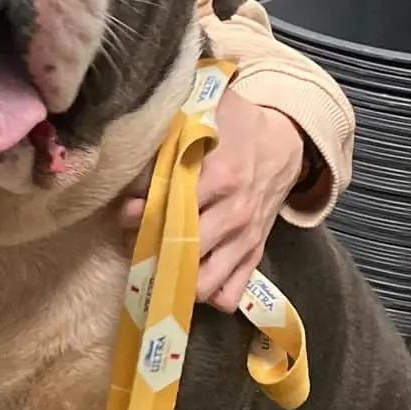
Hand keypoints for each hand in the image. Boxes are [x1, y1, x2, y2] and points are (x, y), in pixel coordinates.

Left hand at [117, 87, 306, 312]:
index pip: (172, 206)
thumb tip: (132, 156)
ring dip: (175, 279)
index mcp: (222, 176)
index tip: (125, 211)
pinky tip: (187, 277)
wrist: (285, 142)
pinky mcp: (254, 255)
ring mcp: (246, 239)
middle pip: (184, 250)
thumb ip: (170, 135)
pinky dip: (207, 294)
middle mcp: (236, 214)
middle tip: (133, 240)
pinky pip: (229, 293)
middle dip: (151, 249)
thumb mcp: (205, 115)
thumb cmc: (236, 126)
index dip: (140, 212)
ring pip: (204, 281)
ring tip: (155, 263)